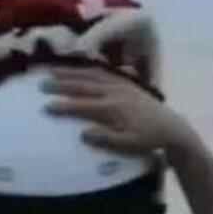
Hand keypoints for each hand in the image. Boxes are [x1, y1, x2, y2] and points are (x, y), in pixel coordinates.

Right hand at [42, 66, 196, 155]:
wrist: (172, 127)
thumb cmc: (149, 139)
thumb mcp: (129, 145)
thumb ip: (107, 139)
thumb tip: (83, 134)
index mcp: (113, 108)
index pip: (82, 105)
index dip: (63, 106)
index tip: (45, 106)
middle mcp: (115, 92)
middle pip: (83, 85)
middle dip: (61, 83)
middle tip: (40, 84)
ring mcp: (121, 84)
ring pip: (91, 75)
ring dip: (71, 72)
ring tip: (52, 71)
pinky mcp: (127, 82)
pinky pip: (103, 72)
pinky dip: (88, 69)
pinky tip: (79, 69)